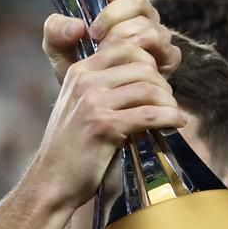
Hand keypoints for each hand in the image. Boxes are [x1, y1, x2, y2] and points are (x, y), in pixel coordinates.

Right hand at [32, 40, 184, 207]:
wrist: (52, 181)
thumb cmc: (70, 148)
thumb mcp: (78, 106)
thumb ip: (102, 87)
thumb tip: (146, 76)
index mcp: (78, 72)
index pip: (124, 47)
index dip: (148, 62)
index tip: (155, 83)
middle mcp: (84, 81)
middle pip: (142, 66)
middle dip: (162, 84)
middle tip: (166, 102)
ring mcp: (93, 102)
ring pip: (149, 88)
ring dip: (169, 102)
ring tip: (171, 114)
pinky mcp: (105, 125)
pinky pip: (149, 114)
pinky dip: (170, 118)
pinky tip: (175, 124)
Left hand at [42, 0, 179, 85]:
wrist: (93, 104)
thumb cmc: (79, 71)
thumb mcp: (58, 50)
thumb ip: (56, 31)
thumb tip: (77, 26)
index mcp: (118, 6)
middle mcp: (142, 17)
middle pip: (138, 1)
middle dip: (113, 16)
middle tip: (94, 35)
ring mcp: (157, 37)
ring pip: (150, 25)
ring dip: (126, 38)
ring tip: (107, 54)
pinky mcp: (168, 59)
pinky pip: (166, 50)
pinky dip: (146, 56)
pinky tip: (128, 66)